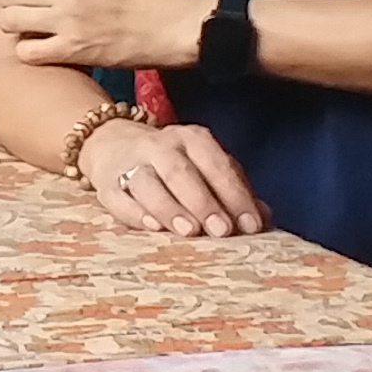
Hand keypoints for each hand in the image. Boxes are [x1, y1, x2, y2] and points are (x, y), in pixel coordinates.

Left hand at [0, 0, 208, 71]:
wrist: (179, 28)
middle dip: (12, 1)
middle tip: (25, 10)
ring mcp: (66, 21)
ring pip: (9, 20)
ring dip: (16, 27)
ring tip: (30, 31)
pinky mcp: (73, 50)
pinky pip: (27, 52)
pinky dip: (29, 53)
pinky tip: (43, 51)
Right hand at [74, 119, 273, 238]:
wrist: (112, 144)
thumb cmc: (173, 164)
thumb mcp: (206, 167)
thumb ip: (234, 190)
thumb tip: (264, 217)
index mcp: (192, 140)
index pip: (217, 165)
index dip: (235, 195)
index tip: (250, 225)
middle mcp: (160, 146)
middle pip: (181, 172)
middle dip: (204, 202)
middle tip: (222, 230)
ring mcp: (130, 163)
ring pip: (148, 182)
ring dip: (170, 208)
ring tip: (189, 231)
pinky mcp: (107, 183)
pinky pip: (119, 198)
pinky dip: (135, 213)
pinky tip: (152, 227)